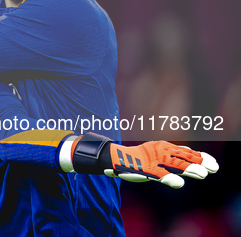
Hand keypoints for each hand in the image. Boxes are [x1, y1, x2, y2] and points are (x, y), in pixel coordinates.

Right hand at [104, 141, 218, 187]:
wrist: (116, 158)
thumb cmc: (139, 158)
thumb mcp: (157, 153)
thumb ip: (173, 156)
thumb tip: (192, 154)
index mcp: (163, 147)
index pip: (185, 152)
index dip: (199, 156)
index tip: (213, 162)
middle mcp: (160, 152)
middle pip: (183, 157)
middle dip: (199, 162)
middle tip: (213, 168)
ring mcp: (153, 161)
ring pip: (174, 164)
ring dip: (189, 169)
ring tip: (203, 174)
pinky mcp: (146, 170)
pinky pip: (159, 175)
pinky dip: (169, 178)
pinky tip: (179, 183)